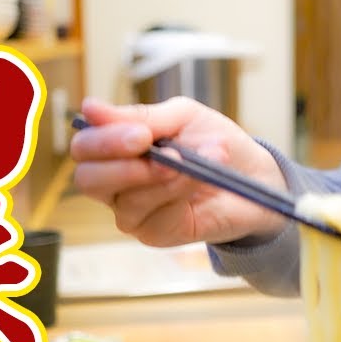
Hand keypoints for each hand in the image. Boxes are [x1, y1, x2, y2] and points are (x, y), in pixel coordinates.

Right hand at [70, 96, 287, 246]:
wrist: (256, 176)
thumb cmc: (214, 143)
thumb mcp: (182, 117)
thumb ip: (140, 117)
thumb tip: (89, 107)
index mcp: (116, 148)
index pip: (84, 147)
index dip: (104, 141)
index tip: (141, 135)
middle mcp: (116, 182)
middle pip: (88, 180)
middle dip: (125, 166)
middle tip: (168, 156)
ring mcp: (133, 211)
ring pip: (125, 200)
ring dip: (166, 179)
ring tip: (197, 163)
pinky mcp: (155, 233)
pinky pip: (152, 218)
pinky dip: (178, 195)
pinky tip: (199, 181)